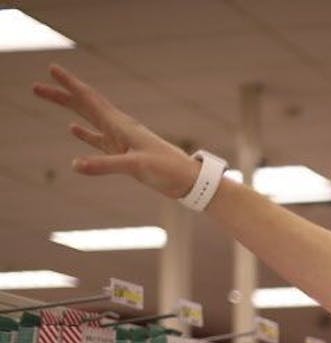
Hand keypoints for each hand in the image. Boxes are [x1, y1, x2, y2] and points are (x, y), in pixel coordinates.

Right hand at [33, 64, 198, 198]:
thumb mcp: (136, 166)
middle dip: (61, 95)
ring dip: (69, 110)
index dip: (70, 84)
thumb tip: (75, 165)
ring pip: (88, 120)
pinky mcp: (124, 154)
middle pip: (84, 106)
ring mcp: (120, 141)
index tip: (52, 69)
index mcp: (121, 125)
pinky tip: (74, 130)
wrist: (188, 181)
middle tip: (36, 86)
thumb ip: (106, 165)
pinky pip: (99, 140)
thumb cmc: (168, 169)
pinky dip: (85, 134)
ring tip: (51, 99)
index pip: (90, 99)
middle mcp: (119, 128)